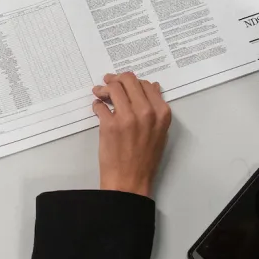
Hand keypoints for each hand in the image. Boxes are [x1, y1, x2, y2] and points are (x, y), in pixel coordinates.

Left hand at [92, 73, 171, 196]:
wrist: (130, 180)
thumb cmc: (145, 159)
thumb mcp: (159, 131)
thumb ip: (156, 108)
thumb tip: (151, 86)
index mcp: (161, 113)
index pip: (145, 83)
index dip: (131, 81)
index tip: (122, 83)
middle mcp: (146, 112)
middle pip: (128, 80)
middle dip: (116, 78)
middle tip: (108, 82)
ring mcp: (127, 117)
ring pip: (113, 87)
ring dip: (103, 88)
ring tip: (99, 93)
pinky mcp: (109, 125)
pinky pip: (100, 104)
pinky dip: (97, 104)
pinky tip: (98, 109)